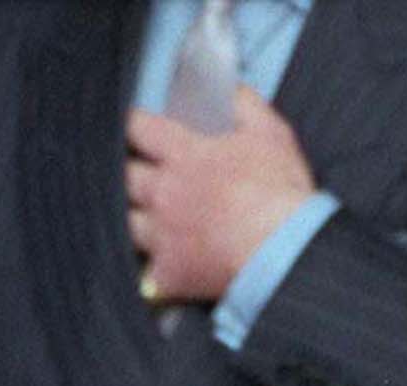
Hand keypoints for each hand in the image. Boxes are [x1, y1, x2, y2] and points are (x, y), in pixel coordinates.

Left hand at [126, 87, 317, 309]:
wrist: (283, 251)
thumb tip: (230, 89)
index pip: (139, 129)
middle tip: (128, 168)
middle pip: (122, 176)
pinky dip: (149, 267)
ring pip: (124, 223)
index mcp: (184, 156)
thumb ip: (244, 105)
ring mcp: (161, 236)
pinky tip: (155, 263)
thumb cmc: (280, 191)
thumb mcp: (270, 134)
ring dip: (130, 216)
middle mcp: (164, 194)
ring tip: (137, 214)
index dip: (130, 124)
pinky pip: (143, 271)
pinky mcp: (166, 274)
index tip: (128, 124)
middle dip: (123, 169)